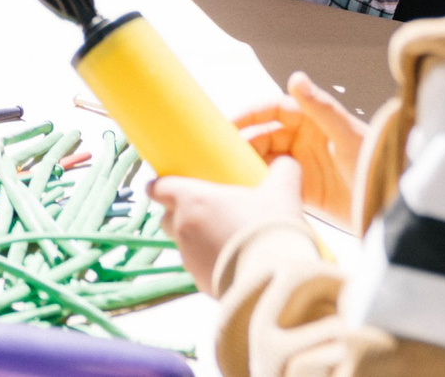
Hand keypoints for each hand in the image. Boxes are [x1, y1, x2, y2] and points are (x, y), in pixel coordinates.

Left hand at [149, 156, 308, 290]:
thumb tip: (286, 162)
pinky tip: (233, 262)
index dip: (161, 186)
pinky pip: (198, 267)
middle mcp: (183, 229)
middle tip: (208, 212)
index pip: (158, 188)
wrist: (276, 282)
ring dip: (197, 240)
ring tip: (226, 238)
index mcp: (192, 201)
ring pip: (183, 244)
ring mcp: (189, 258)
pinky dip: (209, 263)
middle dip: (181, 215)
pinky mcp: (199, 282)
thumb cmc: (271, 231)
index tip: (171, 186)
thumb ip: (283, 171)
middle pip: (168, 218)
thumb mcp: (283, 193)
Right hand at [235, 70, 367, 229]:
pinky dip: (258, 186)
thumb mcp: (347, 133)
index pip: (271, 109)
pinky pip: (272, 185)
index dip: (249, 114)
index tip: (227, 123)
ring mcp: (301, 165)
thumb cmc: (376, 161)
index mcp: (311, 120)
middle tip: (224, 154)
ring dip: (247, 164)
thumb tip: (296, 76)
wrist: (393, 204)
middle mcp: (302, 140)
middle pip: (262, 135)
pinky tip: (245, 190)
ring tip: (230, 173)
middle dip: (243, 141)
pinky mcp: (302, 191)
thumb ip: (320, 107)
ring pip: (263, 160)